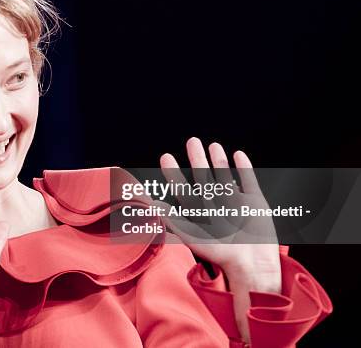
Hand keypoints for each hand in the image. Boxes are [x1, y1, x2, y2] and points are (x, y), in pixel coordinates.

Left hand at [160, 137, 280, 343]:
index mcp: (200, 214)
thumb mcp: (191, 235)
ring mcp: (235, 202)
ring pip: (225, 176)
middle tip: (192, 141)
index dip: (174, 173)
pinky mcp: (255, 202)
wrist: (251, 264)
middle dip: (197, 159)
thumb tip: (150, 204)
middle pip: (204, 178)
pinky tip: (237, 154)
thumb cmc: (219, 253)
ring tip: (212, 144)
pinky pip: (248, 181)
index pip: (183, 189)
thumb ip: (171, 219)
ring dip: (219, 160)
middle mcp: (216, 206)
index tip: (165, 157)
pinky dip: (244, 167)